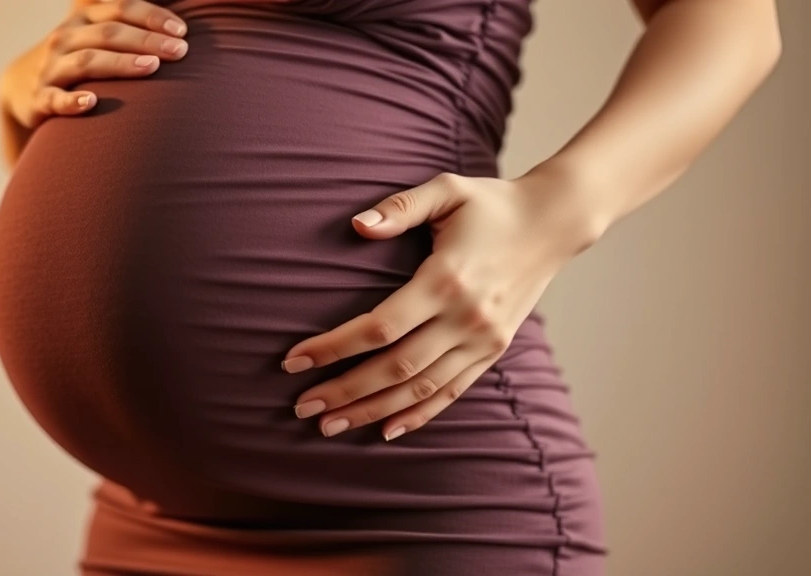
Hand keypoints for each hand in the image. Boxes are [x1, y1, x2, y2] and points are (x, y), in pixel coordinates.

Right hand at [0, 0, 189, 129]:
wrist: (22, 87)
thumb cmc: (78, 58)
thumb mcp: (96, 34)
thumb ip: (127, 23)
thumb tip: (178, 26)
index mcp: (84, 19)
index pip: (120, 8)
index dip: (151, 17)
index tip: (182, 31)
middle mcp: (66, 38)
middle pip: (109, 34)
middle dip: (147, 41)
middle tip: (180, 51)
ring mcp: (52, 68)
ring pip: (87, 61)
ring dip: (120, 64)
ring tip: (152, 67)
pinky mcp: (40, 98)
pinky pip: (55, 99)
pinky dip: (72, 102)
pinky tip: (91, 103)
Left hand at [282, 171, 596, 440]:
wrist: (553, 223)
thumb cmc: (490, 203)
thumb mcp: (446, 190)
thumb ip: (399, 208)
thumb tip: (357, 226)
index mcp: (446, 279)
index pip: (379, 327)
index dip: (334, 348)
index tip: (295, 361)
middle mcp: (466, 317)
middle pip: (395, 368)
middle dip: (345, 391)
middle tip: (303, 406)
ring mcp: (483, 340)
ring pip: (420, 389)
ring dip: (373, 411)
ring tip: (330, 426)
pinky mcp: (494, 350)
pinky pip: (452, 392)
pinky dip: (419, 414)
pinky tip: (387, 429)